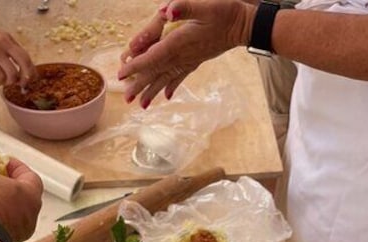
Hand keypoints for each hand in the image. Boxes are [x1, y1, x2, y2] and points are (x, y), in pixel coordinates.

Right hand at [0, 19, 34, 85]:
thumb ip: (3, 50)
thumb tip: (13, 69)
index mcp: (7, 38)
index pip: (26, 56)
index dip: (30, 70)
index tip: (29, 79)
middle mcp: (3, 44)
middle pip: (25, 63)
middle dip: (26, 78)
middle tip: (21, 85)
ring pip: (13, 74)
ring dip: (8, 82)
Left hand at [118, 0, 252, 106]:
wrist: (245, 25)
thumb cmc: (225, 13)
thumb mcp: (205, 5)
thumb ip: (185, 7)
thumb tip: (166, 12)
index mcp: (180, 42)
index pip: (154, 56)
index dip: (137, 65)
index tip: (122, 75)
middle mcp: (184, 55)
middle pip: (157, 72)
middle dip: (141, 85)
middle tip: (127, 98)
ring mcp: (191, 59)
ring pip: (167, 77)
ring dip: (153, 91)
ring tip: (142, 105)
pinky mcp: (197, 60)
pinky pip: (181, 76)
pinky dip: (172, 86)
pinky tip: (166, 96)